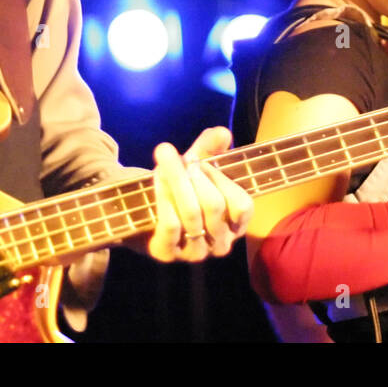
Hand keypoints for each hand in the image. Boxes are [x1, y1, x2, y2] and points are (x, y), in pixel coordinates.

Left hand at [147, 127, 252, 261]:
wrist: (145, 214)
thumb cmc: (183, 189)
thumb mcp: (198, 166)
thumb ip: (211, 149)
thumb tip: (222, 133)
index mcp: (236, 225)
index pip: (242, 206)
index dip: (222, 179)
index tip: (200, 160)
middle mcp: (220, 244)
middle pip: (214, 205)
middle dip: (195, 174)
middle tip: (180, 155)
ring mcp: (194, 252)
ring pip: (192, 213)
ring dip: (177, 179)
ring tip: (165, 156)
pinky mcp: (167, 254)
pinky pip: (170, 225)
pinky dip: (163, 197)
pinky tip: (157, 178)